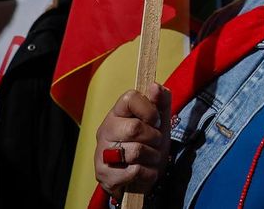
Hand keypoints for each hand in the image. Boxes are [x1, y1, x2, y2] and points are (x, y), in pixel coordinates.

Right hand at [94, 82, 170, 198]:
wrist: (138, 177)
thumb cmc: (148, 144)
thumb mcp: (158, 122)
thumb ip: (161, 102)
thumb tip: (155, 86)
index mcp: (117, 113)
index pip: (130, 98)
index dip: (149, 109)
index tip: (156, 121)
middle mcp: (105, 130)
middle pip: (135, 128)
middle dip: (154, 138)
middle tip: (155, 143)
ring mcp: (102, 153)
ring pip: (136, 151)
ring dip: (153, 157)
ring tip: (150, 158)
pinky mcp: (104, 175)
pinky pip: (134, 172)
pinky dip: (147, 173)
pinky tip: (144, 172)